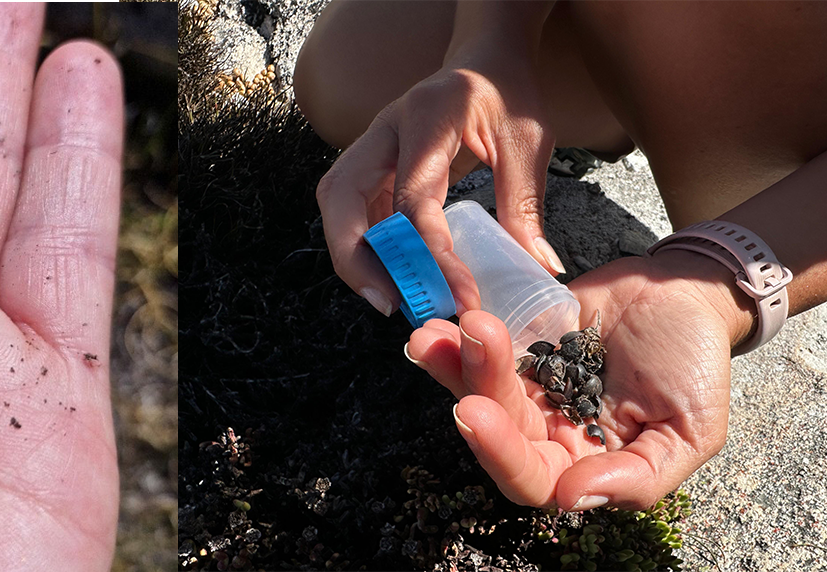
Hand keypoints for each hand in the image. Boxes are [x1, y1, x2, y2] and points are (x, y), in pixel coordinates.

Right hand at [316, 51, 558, 315]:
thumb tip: (540, 268)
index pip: (411, 194)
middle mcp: (385, 128)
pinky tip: (389, 275)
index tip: (456, 292)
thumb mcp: (527, 142)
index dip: (427, 249)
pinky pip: (351, 209)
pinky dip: (362, 245)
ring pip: (334, 203)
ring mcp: (371, 144)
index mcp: (427, 117)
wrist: (484, 59)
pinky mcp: (371, 164)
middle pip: (340, 195)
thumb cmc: (506, 93)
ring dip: (350, 254)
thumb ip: (525, 202)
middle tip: (389, 302)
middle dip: (354, 255)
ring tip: (387, 297)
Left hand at [405, 253, 742, 509]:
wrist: (684, 295)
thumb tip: (573, 497)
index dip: (500, 454)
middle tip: (466, 345)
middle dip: (474, 386)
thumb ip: (642, 476)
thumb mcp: (692, 432)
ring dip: (453, 362)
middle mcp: (545, 428)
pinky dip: (455, 333)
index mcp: (582, 462)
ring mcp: (525, 383)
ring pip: (478, 384)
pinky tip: (438, 317)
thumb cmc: (696, 369)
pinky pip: (480, 342)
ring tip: (433, 334)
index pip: (530, 477)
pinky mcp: (515, 341)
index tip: (476, 415)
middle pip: (494, 424)